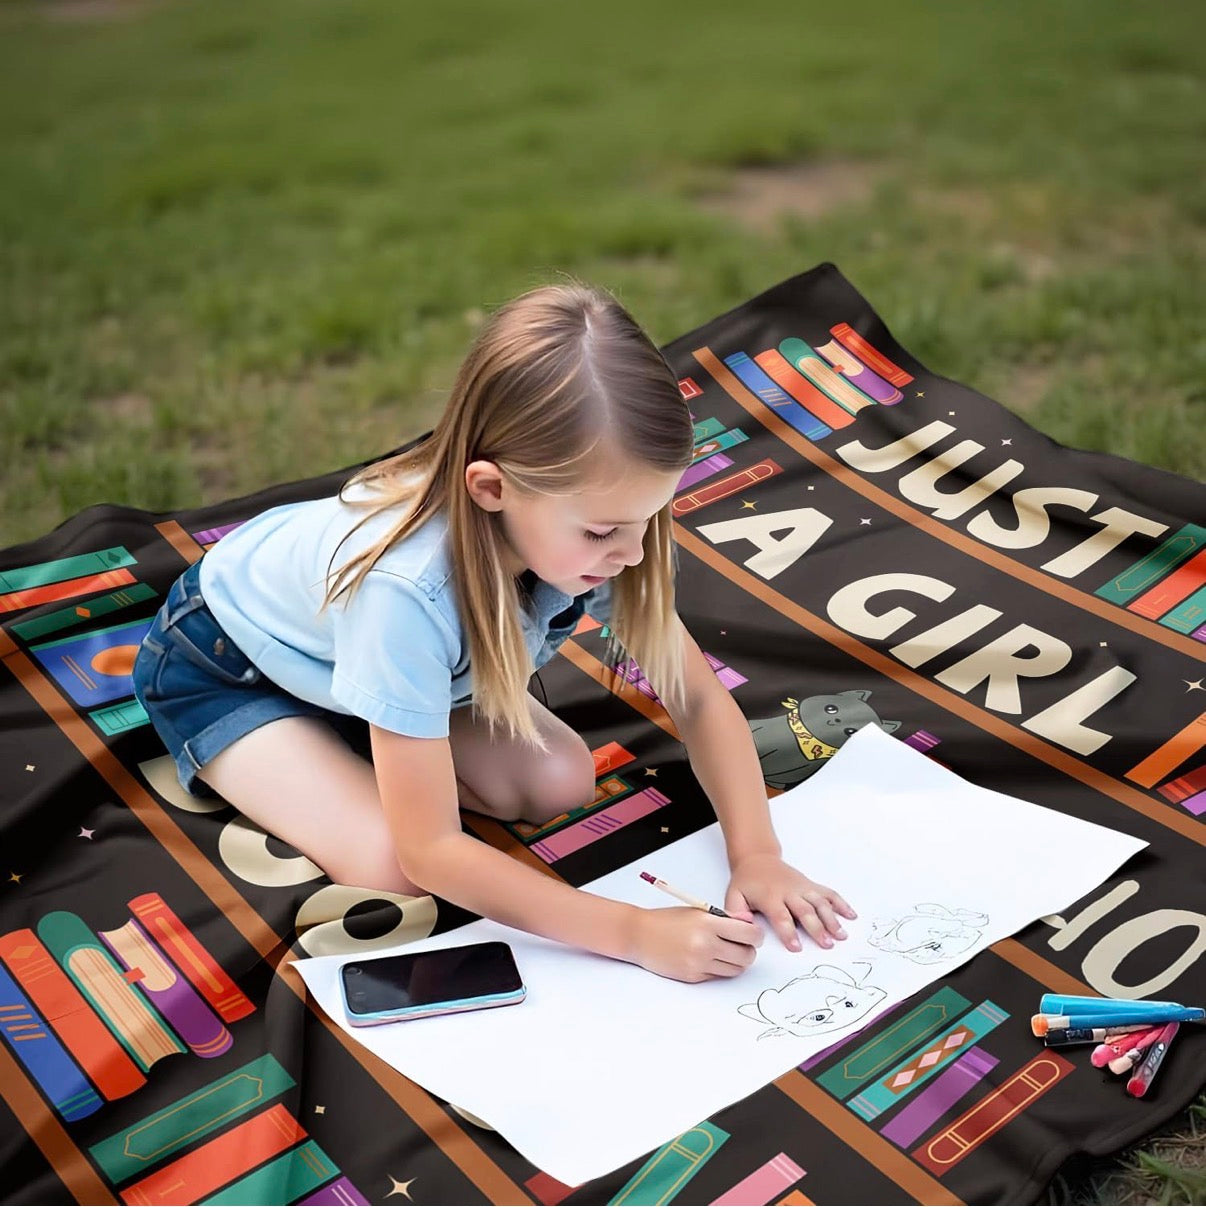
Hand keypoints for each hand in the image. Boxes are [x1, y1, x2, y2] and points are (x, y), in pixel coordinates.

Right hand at [624, 905, 762, 982]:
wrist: (640, 935)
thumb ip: (726, 918)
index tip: (754, 935)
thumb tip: (750, 924)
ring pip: (736, 969)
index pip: (749, 934)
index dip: (756, 935)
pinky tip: (710, 958)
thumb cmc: (668, 920)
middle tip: (742, 945)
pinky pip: (719, 976)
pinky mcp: (693, 977)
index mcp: (708, 923)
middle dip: (749, 950)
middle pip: (746, 956)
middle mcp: (705, 944)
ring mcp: (699, 963)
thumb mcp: (698, 911)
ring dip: (737, 962)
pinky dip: (720, 968)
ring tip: (727, 952)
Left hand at [726, 853, 855, 951]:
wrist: (757, 859)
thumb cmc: (746, 882)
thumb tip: (744, 925)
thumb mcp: (733, 895)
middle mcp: (789, 891)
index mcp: (770, 896)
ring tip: (841, 935)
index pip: (781, 916)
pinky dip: (841, 903)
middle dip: (816, 928)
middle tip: (826, 944)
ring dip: (832, 918)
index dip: (788, 931)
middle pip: (805, 910)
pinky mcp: (810, 885)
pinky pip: (828, 893)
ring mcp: (802, 887)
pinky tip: (851, 915)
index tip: (796, 947)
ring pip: (820, 902)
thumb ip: (736, 912)